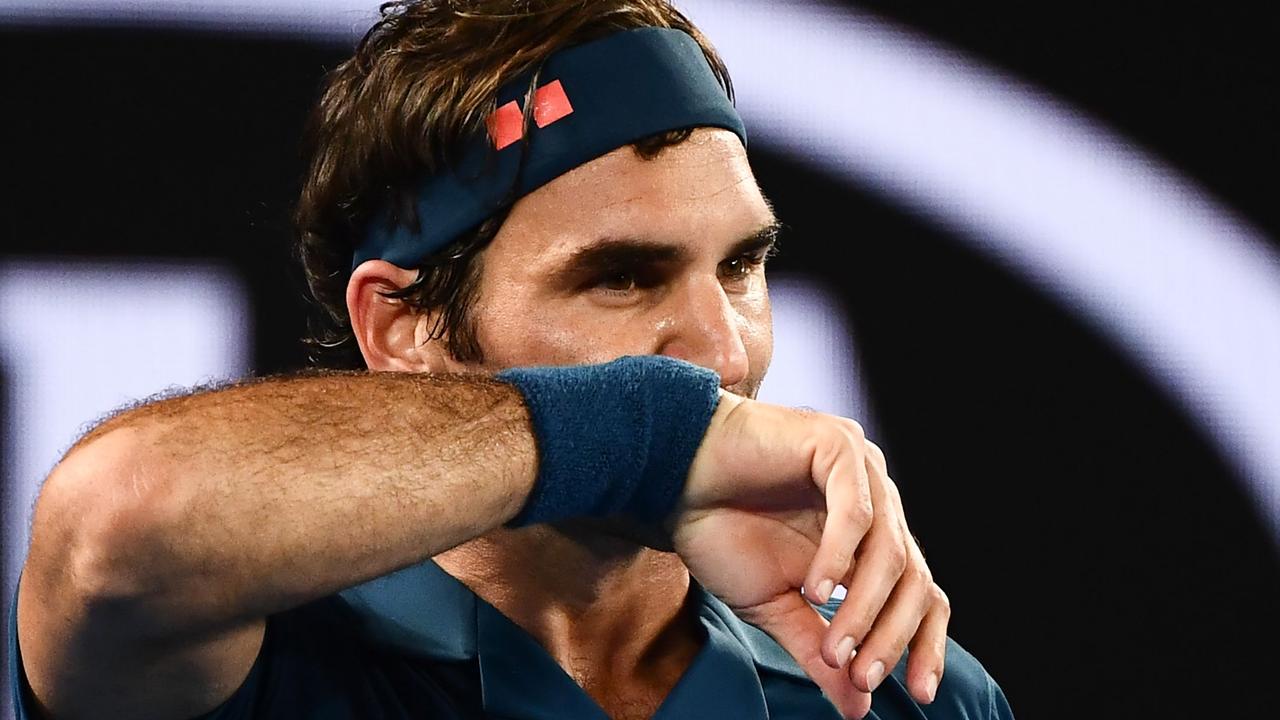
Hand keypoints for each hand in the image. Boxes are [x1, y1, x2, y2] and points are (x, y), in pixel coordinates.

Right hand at [672, 392, 949, 718]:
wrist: (670, 479)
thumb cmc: (720, 532)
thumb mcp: (775, 606)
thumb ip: (818, 649)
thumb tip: (858, 708)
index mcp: (869, 540)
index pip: (920, 593)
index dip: (924, 644)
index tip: (917, 694)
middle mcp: (877, 504)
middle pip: (914, 578)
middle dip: (891, 637)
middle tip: (860, 678)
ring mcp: (862, 471)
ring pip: (889, 552)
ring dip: (863, 609)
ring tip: (832, 649)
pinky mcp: (838, 446)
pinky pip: (856, 512)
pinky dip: (840, 557)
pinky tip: (814, 590)